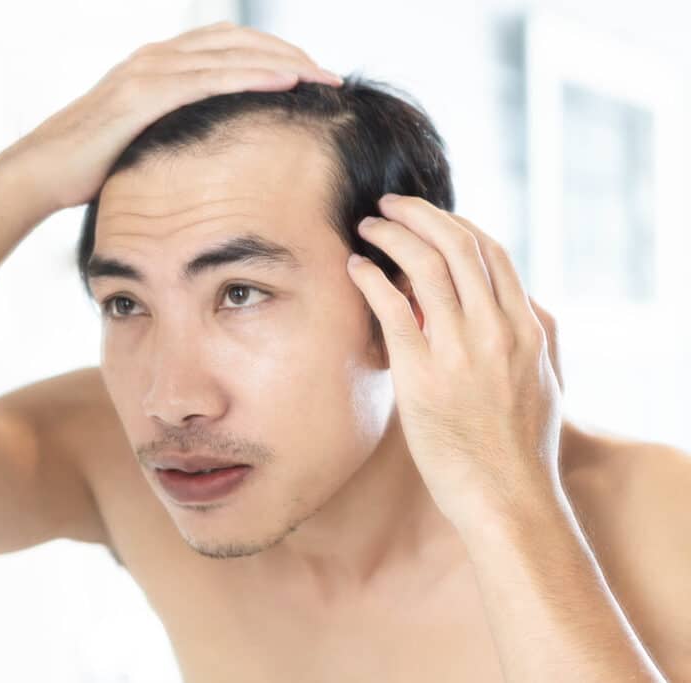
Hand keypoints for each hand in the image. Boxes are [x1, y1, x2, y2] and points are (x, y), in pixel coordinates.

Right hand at [0, 21, 342, 210]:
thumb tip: (206, 152)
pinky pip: (210, 79)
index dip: (272, 54)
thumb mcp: (140, 139)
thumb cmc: (89, 164)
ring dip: (282, 62)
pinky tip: (286, 83)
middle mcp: (156, 57)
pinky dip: (252, 76)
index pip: (228, 47)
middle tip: (329, 74)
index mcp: (158, 64)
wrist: (39, 171)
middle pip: (238, 41)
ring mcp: (149, 71)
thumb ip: (172, 131)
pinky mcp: (143, 95)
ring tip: (321, 77)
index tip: (309, 74)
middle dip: (289, 54)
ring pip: (231, 54)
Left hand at [346, 195, 563, 528]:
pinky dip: (371, 278)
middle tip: (388, 205)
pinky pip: (392, 309)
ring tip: (367, 228)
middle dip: (418, 214)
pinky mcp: (423, 376)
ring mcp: (460, 351)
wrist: (508, 498)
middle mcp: (497, 330)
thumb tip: (526, 302)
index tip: (428, 216)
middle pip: (456, 245)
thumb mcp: (546, 381)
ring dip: (391, 237)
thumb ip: (537, 336)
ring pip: (424, 266)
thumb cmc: (522, 448)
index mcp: (527, 327)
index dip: (454, 224)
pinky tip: (355, 267)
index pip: (491, 252)